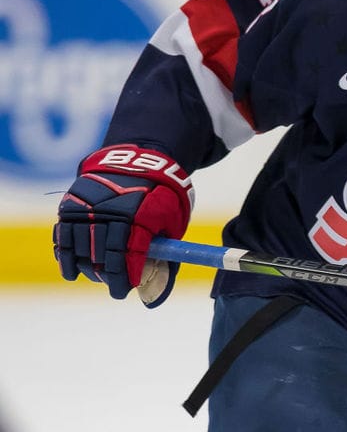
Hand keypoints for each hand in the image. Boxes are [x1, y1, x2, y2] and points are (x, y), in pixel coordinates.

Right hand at [53, 144, 193, 306]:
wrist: (137, 160)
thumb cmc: (161, 196)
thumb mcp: (173, 220)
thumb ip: (166, 255)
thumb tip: (157, 295)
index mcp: (140, 216)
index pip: (129, 256)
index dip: (126, 277)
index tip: (125, 290)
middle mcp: (111, 212)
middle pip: (103, 256)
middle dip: (109, 277)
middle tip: (115, 288)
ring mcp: (89, 208)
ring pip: (82, 250)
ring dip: (89, 269)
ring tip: (98, 276)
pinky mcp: (72, 205)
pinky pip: (64, 238)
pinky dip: (66, 258)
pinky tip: (71, 272)